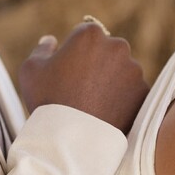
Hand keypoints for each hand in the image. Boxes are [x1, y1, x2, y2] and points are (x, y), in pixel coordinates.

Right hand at [19, 24, 148, 133]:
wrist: (73, 140)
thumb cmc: (47, 100)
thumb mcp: (31, 70)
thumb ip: (42, 49)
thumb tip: (50, 41)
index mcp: (90, 34)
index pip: (83, 35)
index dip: (73, 52)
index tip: (67, 70)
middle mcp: (117, 46)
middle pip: (106, 50)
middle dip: (96, 63)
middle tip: (80, 88)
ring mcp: (134, 70)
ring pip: (121, 71)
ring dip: (111, 80)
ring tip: (93, 104)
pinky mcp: (144, 92)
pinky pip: (132, 91)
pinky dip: (123, 98)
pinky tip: (106, 112)